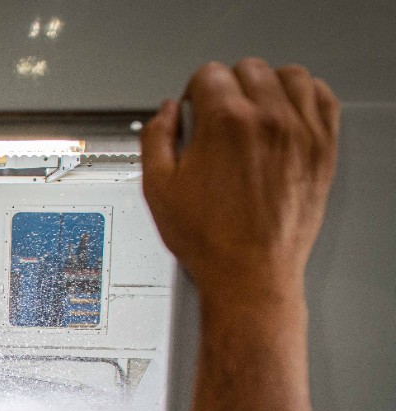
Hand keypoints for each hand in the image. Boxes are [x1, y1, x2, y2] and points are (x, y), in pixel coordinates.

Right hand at [141, 59, 339, 307]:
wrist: (248, 272)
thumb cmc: (208, 239)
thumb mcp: (158, 187)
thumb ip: (156, 138)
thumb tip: (166, 114)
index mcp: (224, 122)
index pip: (208, 74)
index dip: (194, 93)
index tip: (194, 112)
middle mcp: (267, 119)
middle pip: (248, 69)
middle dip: (228, 88)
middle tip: (219, 116)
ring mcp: (300, 132)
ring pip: (288, 76)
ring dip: (268, 86)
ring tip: (254, 109)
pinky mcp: (322, 148)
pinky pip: (322, 98)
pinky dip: (306, 96)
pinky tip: (289, 111)